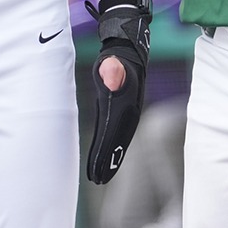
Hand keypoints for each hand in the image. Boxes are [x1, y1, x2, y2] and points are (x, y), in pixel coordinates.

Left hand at [84, 0, 150, 183]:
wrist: (130, 48)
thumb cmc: (117, 54)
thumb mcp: (112, 60)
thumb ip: (112, 69)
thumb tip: (111, 75)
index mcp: (124, 104)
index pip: (112, 133)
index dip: (104, 153)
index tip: (96, 170)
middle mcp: (130, 111)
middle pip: (119, 141)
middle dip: (110, 161)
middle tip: (98, 180)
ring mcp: (130, 112)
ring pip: (120, 140)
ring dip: (112, 157)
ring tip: (101, 176)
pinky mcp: (125, 110)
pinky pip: (119, 133)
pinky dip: (112, 147)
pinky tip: (104, 156)